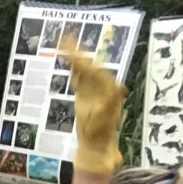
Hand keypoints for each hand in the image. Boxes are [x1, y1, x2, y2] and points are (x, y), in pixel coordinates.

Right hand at [65, 39, 126, 176]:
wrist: (96, 145)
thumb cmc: (101, 134)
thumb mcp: (107, 120)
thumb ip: (111, 104)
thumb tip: (120, 86)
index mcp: (109, 90)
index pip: (97, 71)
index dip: (85, 61)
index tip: (75, 53)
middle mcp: (102, 87)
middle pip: (89, 65)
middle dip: (78, 52)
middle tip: (65, 38)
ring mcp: (92, 90)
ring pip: (82, 69)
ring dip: (73, 57)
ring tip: (62, 42)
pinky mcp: (84, 95)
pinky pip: (78, 77)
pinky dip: (72, 68)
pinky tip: (65, 58)